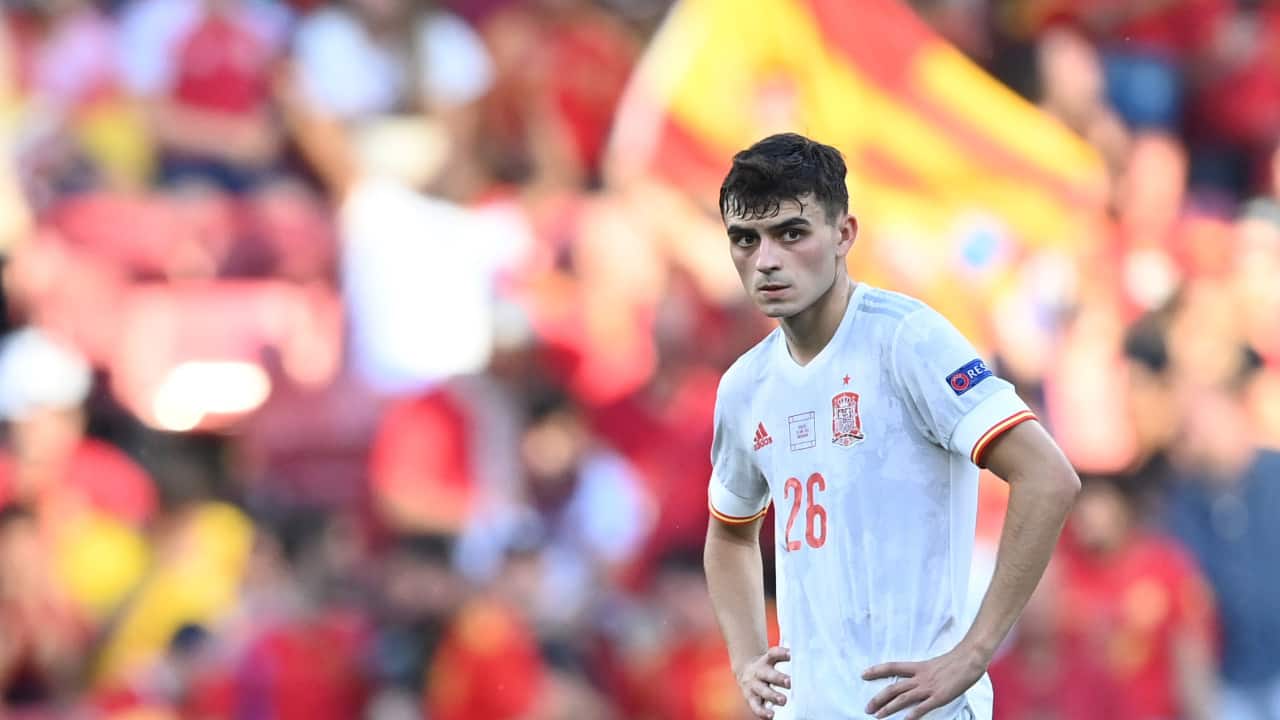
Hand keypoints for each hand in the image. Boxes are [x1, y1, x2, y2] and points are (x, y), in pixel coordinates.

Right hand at [735, 646, 790, 718]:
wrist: (744, 672)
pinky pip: (756, 706)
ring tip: (783, 700)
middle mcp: (759, 673)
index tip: (791, 654)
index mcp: (765, 661)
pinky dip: (763, 712)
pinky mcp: (750, 698)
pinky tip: (771, 715)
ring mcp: (753, 686)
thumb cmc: (765, 668)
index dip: (781, 653)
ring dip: (773, 696)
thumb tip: (805, 658)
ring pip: (762, 691)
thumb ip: (785, 660)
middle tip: (789, 682)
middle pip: (768, 674)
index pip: (772, 655)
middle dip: (778, 678)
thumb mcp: (772, 660)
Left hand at [862, 644, 986, 719]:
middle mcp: (920, 677)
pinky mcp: (940, 697)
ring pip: (903, 698)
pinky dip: (913, 714)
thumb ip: (923, 672)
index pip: (892, 667)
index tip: (863, 674)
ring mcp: (929, 687)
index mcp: (918, 667)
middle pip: (893, 687)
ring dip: (888, 708)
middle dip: (878, 698)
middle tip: (867, 708)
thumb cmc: (955, 661)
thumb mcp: (933, 664)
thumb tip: (914, 678)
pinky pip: (923, 707)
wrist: (970, 658)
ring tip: (877, 716)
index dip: (876, 670)